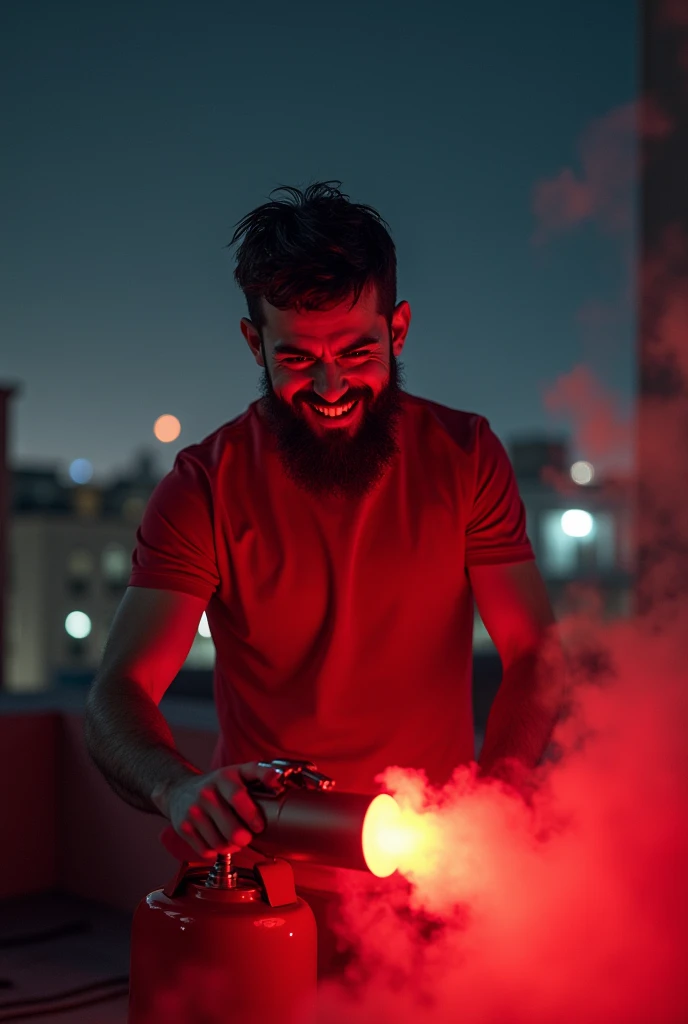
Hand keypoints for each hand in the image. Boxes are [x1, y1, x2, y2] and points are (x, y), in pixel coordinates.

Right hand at [158, 762, 275, 859]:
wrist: (179, 789)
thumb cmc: (217, 784)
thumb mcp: (238, 772)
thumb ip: (260, 773)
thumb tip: (280, 781)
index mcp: (225, 777)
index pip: (238, 796)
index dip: (252, 814)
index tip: (259, 825)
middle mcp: (207, 792)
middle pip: (232, 829)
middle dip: (244, 838)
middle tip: (247, 836)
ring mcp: (193, 810)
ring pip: (220, 843)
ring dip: (231, 846)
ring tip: (233, 838)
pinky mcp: (183, 827)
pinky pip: (206, 850)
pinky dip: (215, 850)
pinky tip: (217, 839)